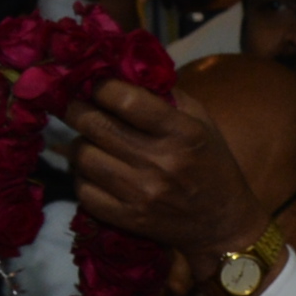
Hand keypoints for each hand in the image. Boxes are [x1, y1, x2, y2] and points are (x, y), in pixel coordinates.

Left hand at [68, 77, 265, 258]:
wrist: (221, 222)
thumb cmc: (211, 163)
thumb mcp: (202, 121)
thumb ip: (167, 95)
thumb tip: (122, 73)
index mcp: (182, 132)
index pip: (126, 100)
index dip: (102, 86)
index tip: (96, 84)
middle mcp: (160, 162)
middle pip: (95, 126)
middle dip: (76, 109)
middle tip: (74, 105)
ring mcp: (141, 193)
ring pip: (83, 157)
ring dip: (78, 143)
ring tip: (85, 138)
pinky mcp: (128, 218)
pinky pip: (84, 191)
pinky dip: (82, 177)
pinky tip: (92, 170)